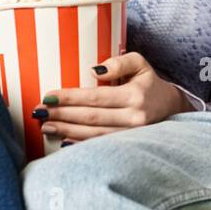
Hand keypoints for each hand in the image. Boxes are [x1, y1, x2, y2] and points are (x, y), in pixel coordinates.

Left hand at [33, 52, 190, 141]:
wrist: (172, 109)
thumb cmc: (149, 83)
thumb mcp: (140, 64)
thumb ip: (119, 62)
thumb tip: (93, 70)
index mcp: (134, 96)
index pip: (95, 97)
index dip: (70, 97)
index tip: (48, 94)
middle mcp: (134, 118)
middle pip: (90, 118)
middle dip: (62, 114)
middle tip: (39, 111)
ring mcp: (131, 136)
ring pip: (93, 135)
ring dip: (66, 130)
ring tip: (45, 126)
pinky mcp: (128, 147)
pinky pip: (100, 146)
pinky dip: (80, 144)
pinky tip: (63, 140)